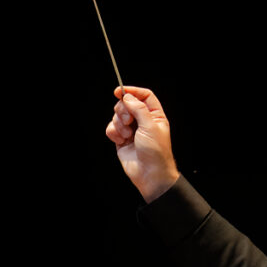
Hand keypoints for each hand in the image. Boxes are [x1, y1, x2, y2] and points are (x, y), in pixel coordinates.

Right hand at [106, 86, 179, 201]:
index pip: (143, 95)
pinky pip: (111, 129)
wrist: (150, 175)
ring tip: (127, 136)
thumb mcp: (150, 126)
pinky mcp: (121, 140)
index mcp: (154, 115)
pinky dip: (113, 133)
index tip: (119, 91)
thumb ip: (138, 108)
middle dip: (123, 111)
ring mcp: (131, 130)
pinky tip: (121, 141)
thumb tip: (128, 96)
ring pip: (117, 116)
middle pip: (127, 104)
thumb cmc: (156, 152)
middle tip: (127, 121)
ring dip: (119, 124)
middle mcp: (142, 121)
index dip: (132, 91)